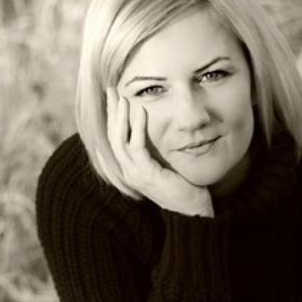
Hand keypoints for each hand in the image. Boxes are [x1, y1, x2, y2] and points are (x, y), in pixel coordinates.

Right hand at [105, 87, 213, 217]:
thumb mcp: (164, 164)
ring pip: (119, 140)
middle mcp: (127, 171)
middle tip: (111, 90)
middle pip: (111, 136)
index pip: (114, 138)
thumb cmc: (182, 187)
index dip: (112, 118)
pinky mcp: (146, 174)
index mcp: (130, 168)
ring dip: (120, 117)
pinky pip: (137, 147)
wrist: (191, 210)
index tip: (112, 98)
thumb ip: (155, 150)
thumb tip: (156, 130)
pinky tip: (141, 112)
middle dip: (111, 112)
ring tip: (122, 98)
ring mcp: (134, 174)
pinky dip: (138, 127)